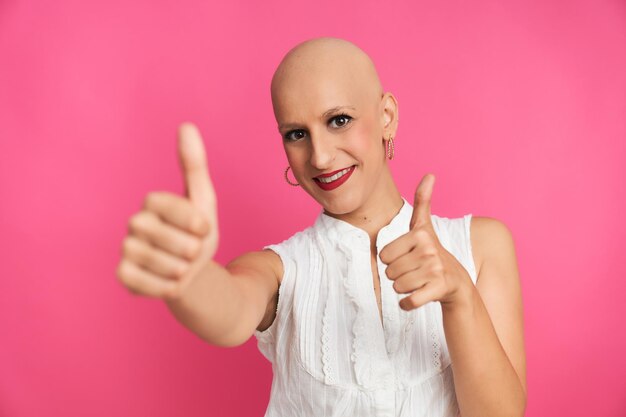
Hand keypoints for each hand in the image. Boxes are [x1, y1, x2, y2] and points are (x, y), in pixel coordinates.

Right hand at [116, 122, 218, 300]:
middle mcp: (134, 222)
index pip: (168, 205)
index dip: (193, 221)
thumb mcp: (204, 200)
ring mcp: (126, 249)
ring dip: (182, 269)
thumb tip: (186, 125)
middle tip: (193, 252)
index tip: (204, 228)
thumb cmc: (198, 233)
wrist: (194, 272)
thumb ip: (194, 165)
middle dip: (190, 249)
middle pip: (165, 238)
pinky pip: (144, 283)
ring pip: (159, 263)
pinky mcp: (123, 275)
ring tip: (183, 266)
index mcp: (153, 202)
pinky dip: (166, 286)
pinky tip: (170, 280)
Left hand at [379, 173, 471, 310]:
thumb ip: (423, 201)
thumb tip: (430, 174)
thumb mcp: (425, 226)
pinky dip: (408, 304)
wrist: (456, 282)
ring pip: (397, 287)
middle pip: (390, 272)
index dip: (393, 260)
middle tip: (415, 271)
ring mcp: (436, 270)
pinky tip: (417, 297)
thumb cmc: (432, 253)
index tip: (409, 257)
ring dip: (404, 289)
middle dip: (398, 275)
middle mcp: (429, 250)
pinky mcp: (439, 290)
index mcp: (420, 234)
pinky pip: (408, 302)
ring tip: (419, 282)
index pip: (384, 255)